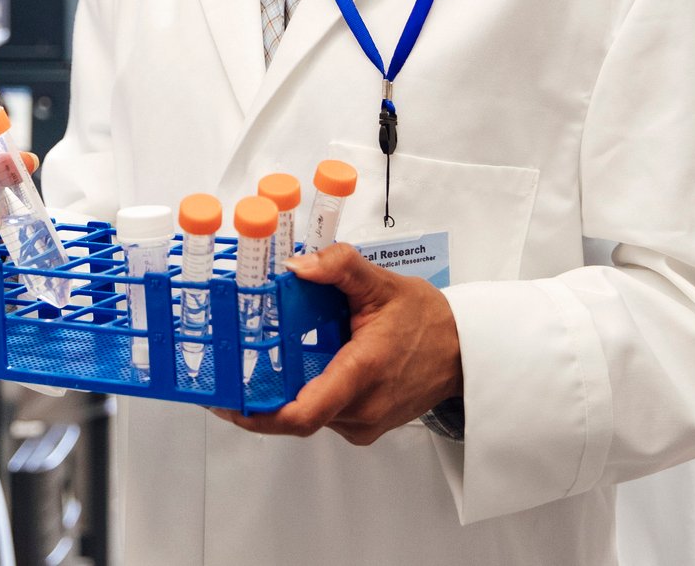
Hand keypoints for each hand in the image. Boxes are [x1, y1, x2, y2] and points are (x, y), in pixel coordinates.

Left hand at [215, 243, 461, 446]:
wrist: (463, 350)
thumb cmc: (427, 319)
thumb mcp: (382, 281)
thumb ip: (338, 266)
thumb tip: (295, 266)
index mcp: (362, 371)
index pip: (304, 413)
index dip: (259, 415)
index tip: (231, 403)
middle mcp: (364, 406)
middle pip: (298, 414)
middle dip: (265, 395)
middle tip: (236, 371)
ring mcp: (366, 423)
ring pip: (311, 415)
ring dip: (290, 392)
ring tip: (278, 358)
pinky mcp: (366, 427)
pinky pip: (327, 416)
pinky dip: (311, 395)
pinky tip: (312, 368)